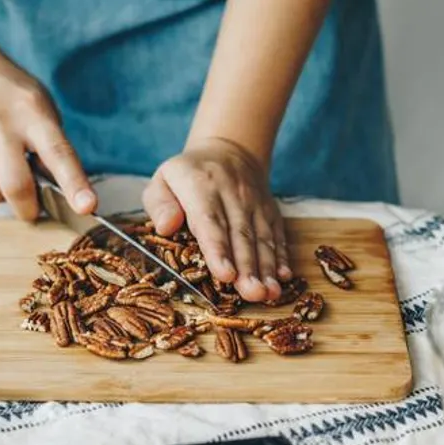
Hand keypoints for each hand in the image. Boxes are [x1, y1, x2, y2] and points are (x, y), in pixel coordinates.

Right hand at [0, 36, 96, 220]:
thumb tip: (58, 192)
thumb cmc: (9, 93)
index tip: (87, 207)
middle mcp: (0, 126)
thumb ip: (51, 145)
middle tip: (33, 208)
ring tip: (3, 169)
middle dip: (28, 208)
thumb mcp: (40, 107)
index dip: (74, 184)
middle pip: (16, 187)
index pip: (58, 154)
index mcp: (33, 114)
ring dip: (2, 194)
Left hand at [141, 137, 291, 301]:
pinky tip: (284, 277)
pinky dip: (281, 256)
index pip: (210, 221)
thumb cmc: (187, 176)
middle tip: (252, 293)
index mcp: (200, 186)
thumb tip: (166, 227)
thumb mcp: (163, 180)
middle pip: (240, 234)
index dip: (219, 249)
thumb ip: (159, 204)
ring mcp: (255, 202)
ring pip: (262, 237)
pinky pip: (277, 234)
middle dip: (248, 267)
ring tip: (269, 293)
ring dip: (267, 267)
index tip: (225, 274)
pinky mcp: (270, 210)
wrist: (229, 151)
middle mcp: (232, 194)